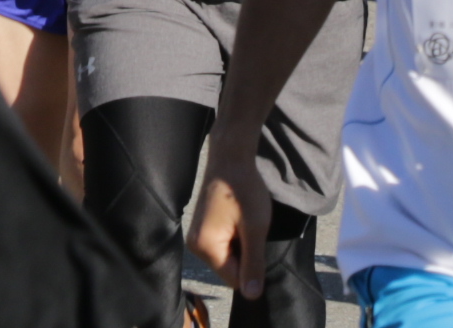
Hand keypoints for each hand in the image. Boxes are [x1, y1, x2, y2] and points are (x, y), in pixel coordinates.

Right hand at [188, 140, 275, 296]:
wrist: (230, 156)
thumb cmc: (244, 188)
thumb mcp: (256, 227)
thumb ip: (254, 263)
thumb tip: (252, 295)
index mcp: (205, 248)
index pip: (234, 278)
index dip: (252, 265)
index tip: (257, 239)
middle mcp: (195, 246)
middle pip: (229, 268)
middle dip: (245, 253)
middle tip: (252, 226)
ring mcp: (196, 237)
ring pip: (227, 257)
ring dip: (241, 244)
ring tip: (245, 220)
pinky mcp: (201, 229)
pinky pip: (222, 245)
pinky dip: (234, 236)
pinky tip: (239, 218)